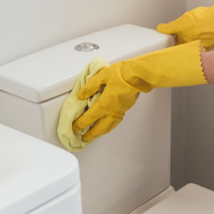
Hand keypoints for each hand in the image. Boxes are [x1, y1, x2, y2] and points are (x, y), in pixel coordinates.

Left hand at [72, 41, 207, 141]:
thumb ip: (89, 87)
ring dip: (100, 133)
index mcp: (104, 105)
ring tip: (94, 135)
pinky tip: (107, 126)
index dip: (79, 124)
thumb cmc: (122, 74)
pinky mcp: (125, 109)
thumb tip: (80, 96)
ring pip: (108, 128)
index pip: (88, 118)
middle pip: (98, 128)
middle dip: (90, 134)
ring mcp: (119, 112)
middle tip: (84, 138)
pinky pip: (114, 123)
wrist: (139, 76)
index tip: (74, 128)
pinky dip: (108, 128)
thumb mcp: (101, 77)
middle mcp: (111, 112)